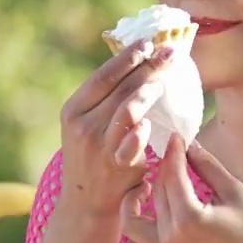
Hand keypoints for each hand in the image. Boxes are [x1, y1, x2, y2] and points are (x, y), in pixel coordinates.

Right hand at [58, 40, 175, 219]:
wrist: (86, 201)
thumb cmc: (92, 156)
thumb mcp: (85, 125)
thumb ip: (104, 100)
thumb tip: (135, 63)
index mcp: (73, 110)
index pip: (103, 76)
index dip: (126, 57)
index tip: (147, 41)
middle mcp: (82, 126)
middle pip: (120, 89)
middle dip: (147, 67)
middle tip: (169, 52)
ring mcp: (99, 145)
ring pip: (127, 110)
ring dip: (148, 90)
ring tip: (164, 78)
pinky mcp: (116, 165)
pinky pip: (133, 142)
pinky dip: (143, 130)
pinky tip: (152, 121)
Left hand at [119, 135, 242, 242]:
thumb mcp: (234, 191)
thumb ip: (208, 167)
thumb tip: (189, 145)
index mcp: (190, 217)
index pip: (172, 176)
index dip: (173, 152)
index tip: (176, 137)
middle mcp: (171, 235)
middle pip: (157, 192)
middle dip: (163, 168)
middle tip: (173, 154)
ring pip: (134, 222)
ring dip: (132, 203)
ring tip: (143, 188)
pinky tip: (139, 228)